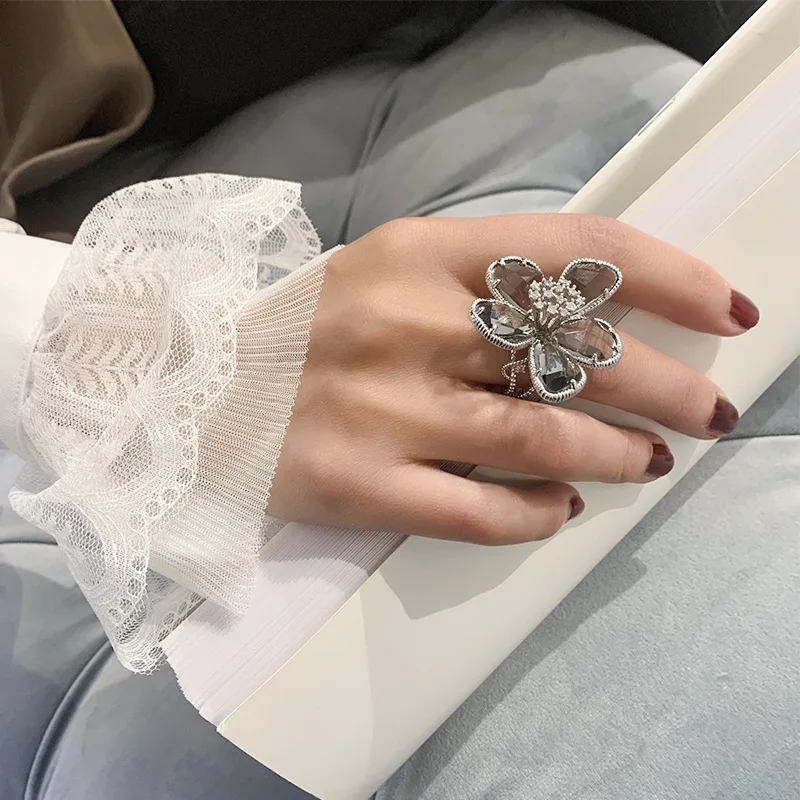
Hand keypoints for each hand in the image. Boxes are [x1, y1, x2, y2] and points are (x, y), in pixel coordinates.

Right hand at [268, 215, 757, 543]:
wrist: (198, 391)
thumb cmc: (312, 330)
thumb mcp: (393, 271)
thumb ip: (484, 282)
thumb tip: (596, 322)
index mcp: (417, 252)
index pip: (572, 248)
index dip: (667, 276)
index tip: (724, 311)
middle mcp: (403, 323)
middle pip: (571, 352)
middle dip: (665, 385)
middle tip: (708, 410)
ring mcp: (380, 409)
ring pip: (539, 439)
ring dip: (615, 455)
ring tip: (648, 462)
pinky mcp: (358, 484)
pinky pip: (477, 511)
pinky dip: (536, 515)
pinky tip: (559, 508)